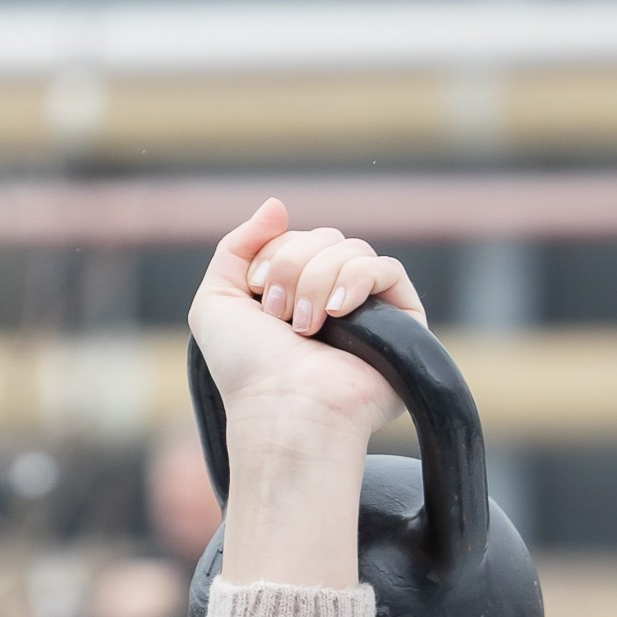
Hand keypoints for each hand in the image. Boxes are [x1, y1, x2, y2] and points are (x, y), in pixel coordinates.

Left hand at [185, 198, 428, 591]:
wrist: (283, 411)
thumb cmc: (247, 370)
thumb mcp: (215, 302)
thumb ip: (236, 247)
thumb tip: (277, 205)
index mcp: (294, 295)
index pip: (296, 238)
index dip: (274, 255)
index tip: (257, 294)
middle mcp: (332, 302)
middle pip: (325, 238)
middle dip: (294, 266)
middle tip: (279, 315)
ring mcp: (368, 313)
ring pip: (352, 249)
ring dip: (319, 279)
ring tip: (305, 326)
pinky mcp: (402, 325)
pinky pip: (388, 270)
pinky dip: (358, 280)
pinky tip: (339, 312)